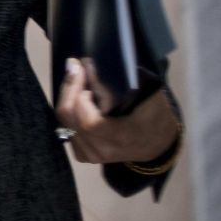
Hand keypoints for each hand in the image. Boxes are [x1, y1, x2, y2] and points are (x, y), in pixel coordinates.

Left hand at [55, 58, 178, 164]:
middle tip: (76, 66)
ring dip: (68, 95)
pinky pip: (65, 127)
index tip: (84, 71)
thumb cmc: (156, 116)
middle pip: (70, 117)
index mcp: (123, 137)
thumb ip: (121, 82)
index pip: (89, 121)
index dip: (80, 95)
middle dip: (70, 87)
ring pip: (64, 121)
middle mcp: (104, 150)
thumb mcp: (150, 97)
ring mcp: (91, 155)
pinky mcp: (83, 155)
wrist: (157, 144)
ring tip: (78, 78)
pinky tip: (78, 98)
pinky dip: (69, 109)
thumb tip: (89, 65)